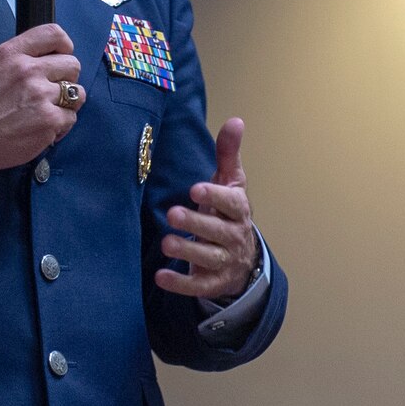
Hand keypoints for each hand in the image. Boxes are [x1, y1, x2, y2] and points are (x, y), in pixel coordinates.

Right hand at [0, 23, 84, 171]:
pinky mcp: (50, 120)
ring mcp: (42, 96)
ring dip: (67, 103)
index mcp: (13, 54)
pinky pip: (71, 117)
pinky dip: (61, 125)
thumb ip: (19, 57)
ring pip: (77, 93)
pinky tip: (44, 128)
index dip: (64, 46)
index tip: (62, 57)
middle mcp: (29, 70)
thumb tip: (47, 56)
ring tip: (49, 110)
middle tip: (52, 91)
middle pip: (72, 65)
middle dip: (66, 79)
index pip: (53, 34)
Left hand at [156, 118, 258, 300]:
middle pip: (218, 231)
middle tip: (173, 214)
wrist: (243, 259)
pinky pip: (199, 286)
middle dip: (197, 223)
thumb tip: (236, 120)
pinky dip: (181, 284)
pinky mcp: (213, 282)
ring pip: (209, 258)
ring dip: (188, 252)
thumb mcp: (231, 183)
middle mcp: (234, 236)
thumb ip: (228, 154)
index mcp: (239, 210)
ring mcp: (225, 262)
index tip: (195, 189)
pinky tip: (161, 277)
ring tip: (166, 243)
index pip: (232, 203)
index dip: (216, 196)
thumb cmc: (228, 213)